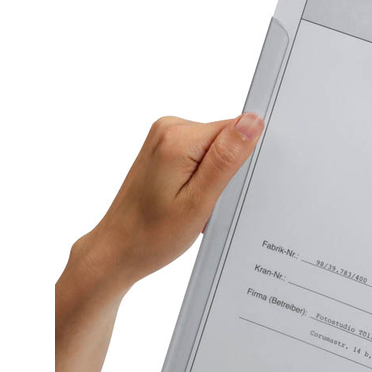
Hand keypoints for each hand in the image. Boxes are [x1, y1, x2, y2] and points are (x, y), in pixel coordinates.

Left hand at [71, 113, 263, 295]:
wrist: (119, 248)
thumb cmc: (154, 234)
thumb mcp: (199, 201)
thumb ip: (226, 158)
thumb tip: (252, 122)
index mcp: (178, 139)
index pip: (235, 130)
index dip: (239, 162)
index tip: (223, 189)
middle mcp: (169, 129)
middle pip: (224, 139)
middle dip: (226, 173)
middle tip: (207, 203)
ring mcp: (164, 137)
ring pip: (214, 149)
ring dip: (214, 179)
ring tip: (195, 204)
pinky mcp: (164, 148)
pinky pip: (200, 155)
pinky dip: (202, 179)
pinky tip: (189, 199)